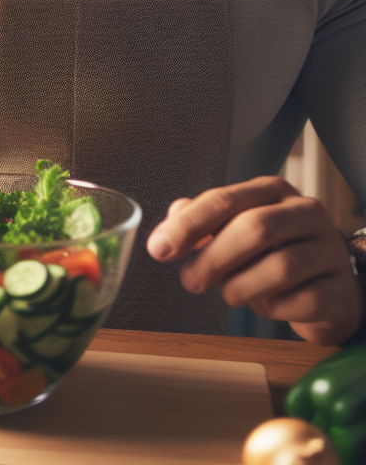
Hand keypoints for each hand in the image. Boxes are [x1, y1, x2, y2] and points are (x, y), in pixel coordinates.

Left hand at [146, 176, 361, 344]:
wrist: (326, 290)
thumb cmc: (271, 254)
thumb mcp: (233, 231)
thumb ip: (201, 222)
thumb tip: (171, 218)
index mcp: (272, 192)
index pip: (224, 200)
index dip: (188, 226)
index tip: (159, 249)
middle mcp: (305, 213)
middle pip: (254, 228)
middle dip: (213, 258)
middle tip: (190, 281)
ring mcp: (328, 250)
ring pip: (280, 266)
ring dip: (241, 286)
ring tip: (229, 294)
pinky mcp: (341, 290)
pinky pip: (302, 300)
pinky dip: (274, 308)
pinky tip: (266, 305)